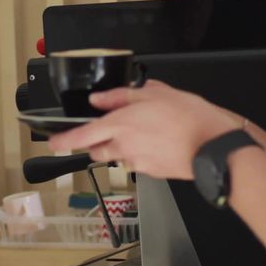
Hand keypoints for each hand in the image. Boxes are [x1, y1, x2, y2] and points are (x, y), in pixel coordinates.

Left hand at [47, 80, 244, 178]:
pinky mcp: (151, 172)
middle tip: (108, 130)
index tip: (53, 142)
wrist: (213, 148)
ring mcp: (137, 163)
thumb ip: (122, 96)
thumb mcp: (156, 93)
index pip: (81, 137)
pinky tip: (157, 142)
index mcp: (120, 125)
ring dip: (119, 148)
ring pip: (117, 157)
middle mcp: (124, 147)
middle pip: (97, 150)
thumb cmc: (190, 119)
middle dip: (96, 142)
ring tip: (141, 133)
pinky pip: (137, 163)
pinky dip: (140, 153)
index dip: (63, 141)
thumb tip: (100, 99)